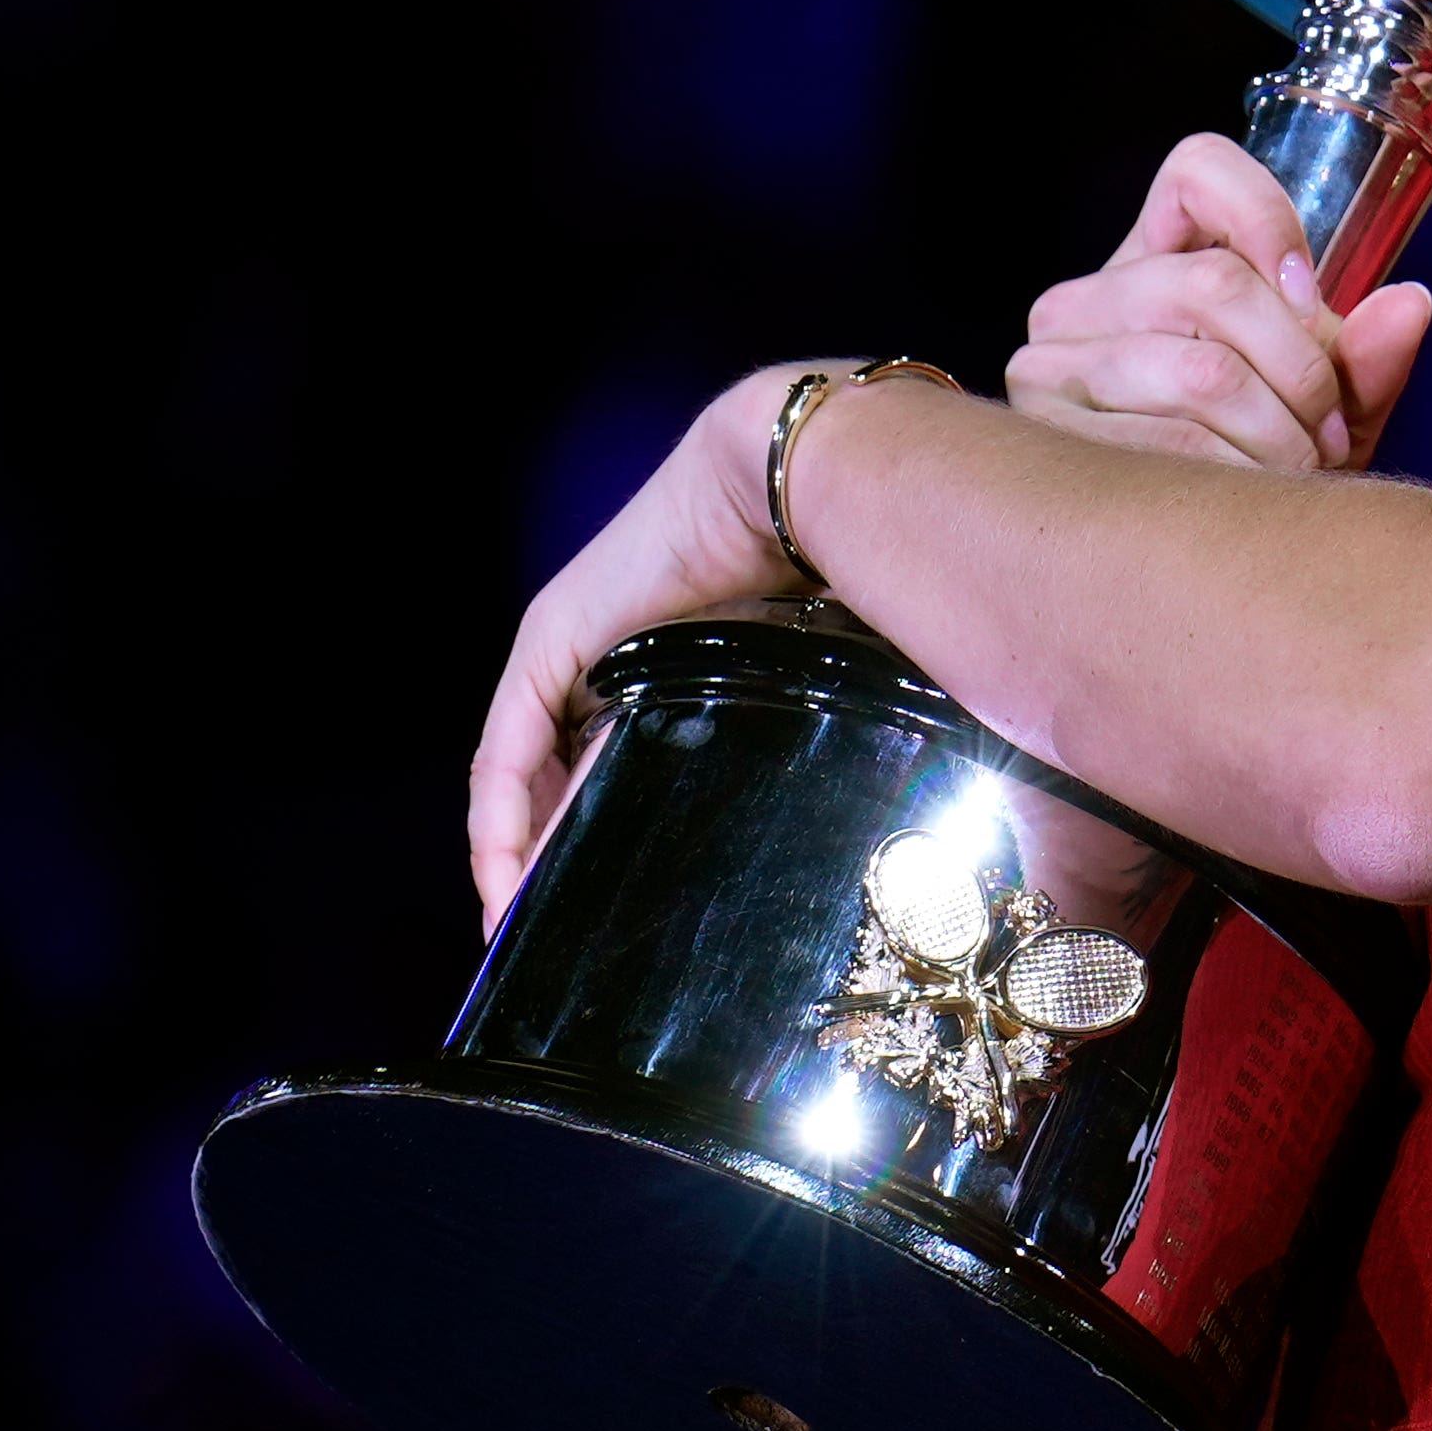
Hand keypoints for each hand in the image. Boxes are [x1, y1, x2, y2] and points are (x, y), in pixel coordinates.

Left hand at [462, 363, 804, 933]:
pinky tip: (507, 886)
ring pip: (531, 779)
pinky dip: (500, 825)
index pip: (633, 778)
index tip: (630, 937)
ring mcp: (578, 650)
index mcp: (685, 673)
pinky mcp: (550, 642)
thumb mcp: (835, 688)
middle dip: (569, 869)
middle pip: (573, 785)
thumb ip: (840, 753)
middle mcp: (622, 661)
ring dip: (527, 860)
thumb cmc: (854, 567)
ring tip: (536, 938)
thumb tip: (930, 837)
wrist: (812, 474)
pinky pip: (505, 753)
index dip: (622, 854)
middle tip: (571, 956)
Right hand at [1009, 134, 1431, 471]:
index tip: (1309, 293)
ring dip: (1278, 436)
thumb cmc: (1257, 464)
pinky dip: (1237, 478)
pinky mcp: (1045, 435)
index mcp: (1156, 257)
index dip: (1265, 216)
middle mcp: (1086, 298)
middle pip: (1215, 283)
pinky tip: (1252, 503)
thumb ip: (1367, 358)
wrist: (1181, 562)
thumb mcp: (1325, 408)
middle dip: (1300, 367)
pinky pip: (1167, 445)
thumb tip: (1411, 304)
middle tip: (1332, 431)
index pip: (1197, 170)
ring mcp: (1051, 363)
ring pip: (1200, 372)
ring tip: (1302, 472)